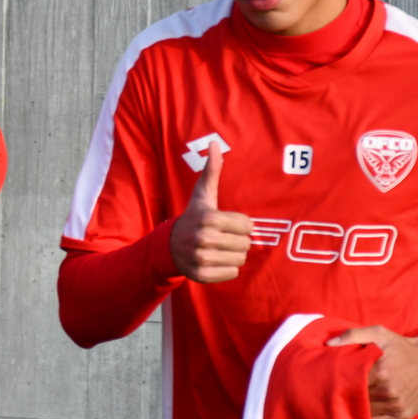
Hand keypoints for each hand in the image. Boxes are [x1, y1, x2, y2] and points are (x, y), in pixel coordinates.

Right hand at [170, 143, 252, 281]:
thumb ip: (212, 170)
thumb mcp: (203, 194)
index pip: (248, 226)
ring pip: (240, 259)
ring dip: (233, 255)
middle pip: (246, 244)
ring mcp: (202, 258)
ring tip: (219, 248)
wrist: (169, 245)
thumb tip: (214, 143)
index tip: (226, 223)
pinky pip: (232, 273)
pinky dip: (227, 269)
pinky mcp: (202, 275)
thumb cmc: (194, 217)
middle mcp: (204, 239)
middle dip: (238, 240)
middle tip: (222, 237)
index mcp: (209, 218)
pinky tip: (215, 260)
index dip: (240, 224)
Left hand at [327, 325, 417, 418]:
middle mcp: (389, 391)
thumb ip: (353, 335)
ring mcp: (397, 406)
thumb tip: (329, 344)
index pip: (349, 382)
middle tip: (333, 393)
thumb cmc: (400, 347)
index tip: (330, 380)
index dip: (338, 381)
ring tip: (344, 403)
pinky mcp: (403, 416)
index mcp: (380, 371)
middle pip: (356, 399)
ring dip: (354, 409)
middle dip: (344, 396)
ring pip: (365, 413)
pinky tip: (358, 415)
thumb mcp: (378, 333)